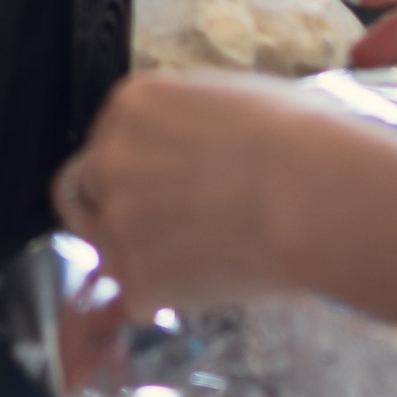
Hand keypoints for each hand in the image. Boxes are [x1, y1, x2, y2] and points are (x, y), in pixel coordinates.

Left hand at [54, 71, 360, 307]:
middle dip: (117, 209)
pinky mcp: (137, 280)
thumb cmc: (297, 138)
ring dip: (137, 257)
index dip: (136, 166)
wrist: (311, 196)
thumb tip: (201, 141)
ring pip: (104, 248)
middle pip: (86, 192)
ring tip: (191, 259)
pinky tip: (208, 286)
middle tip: (163, 226)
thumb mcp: (233, 98)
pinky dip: (167, 298)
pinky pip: (139, 298)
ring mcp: (117, 223)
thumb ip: (192, 122)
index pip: (107, 140)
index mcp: (131, 106)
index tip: (166, 183)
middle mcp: (108, 160)